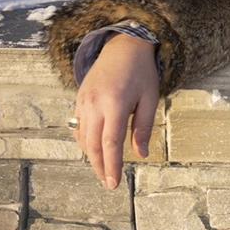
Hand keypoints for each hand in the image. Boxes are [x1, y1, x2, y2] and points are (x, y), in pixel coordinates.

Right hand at [73, 33, 159, 188]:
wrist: (123, 46)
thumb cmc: (141, 72)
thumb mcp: (150, 98)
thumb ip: (143, 127)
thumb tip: (141, 154)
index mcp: (115, 104)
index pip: (110, 143)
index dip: (112, 166)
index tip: (113, 184)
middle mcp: (95, 104)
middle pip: (93, 145)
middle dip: (100, 167)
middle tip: (108, 183)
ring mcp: (83, 101)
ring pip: (83, 137)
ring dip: (92, 156)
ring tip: (103, 170)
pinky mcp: (79, 99)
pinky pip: (79, 126)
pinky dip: (85, 141)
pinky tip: (94, 149)